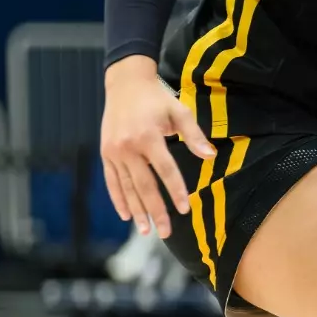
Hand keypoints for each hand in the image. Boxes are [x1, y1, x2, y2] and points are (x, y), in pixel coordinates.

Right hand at [100, 57, 214, 238]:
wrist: (124, 84)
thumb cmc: (157, 99)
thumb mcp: (179, 111)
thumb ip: (195, 135)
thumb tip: (211, 156)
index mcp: (148, 136)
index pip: (165, 170)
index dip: (176, 190)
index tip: (185, 208)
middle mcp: (127, 147)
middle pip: (144, 185)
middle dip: (155, 210)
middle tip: (165, 232)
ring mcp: (113, 152)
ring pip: (126, 187)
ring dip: (136, 210)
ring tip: (145, 230)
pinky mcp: (105, 154)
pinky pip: (112, 181)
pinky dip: (118, 199)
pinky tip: (126, 215)